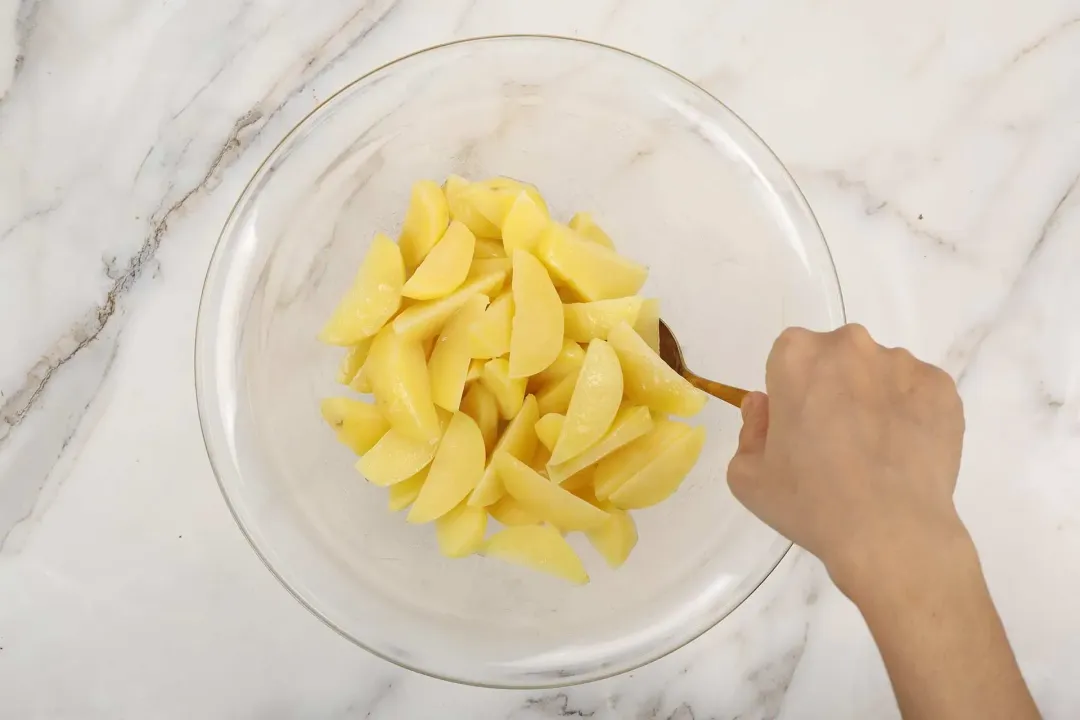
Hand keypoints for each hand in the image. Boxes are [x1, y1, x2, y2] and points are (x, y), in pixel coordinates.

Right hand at [728, 324, 967, 596]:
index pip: (788, 360)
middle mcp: (850, 345)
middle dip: (832, 389)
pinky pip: (918, 394)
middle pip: (835, 359)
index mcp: (797, 355)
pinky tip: (904, 456)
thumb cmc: (809, 502)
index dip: (790, 396)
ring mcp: (902, 364)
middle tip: (836, 442)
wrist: (890, 532)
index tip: (797, 430)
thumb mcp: (747, 476)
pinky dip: (910, 415)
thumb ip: (750, 428)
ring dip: (873, 401)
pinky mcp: (942, 388)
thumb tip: (766, 405)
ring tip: (876, 455)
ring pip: (879, 375)